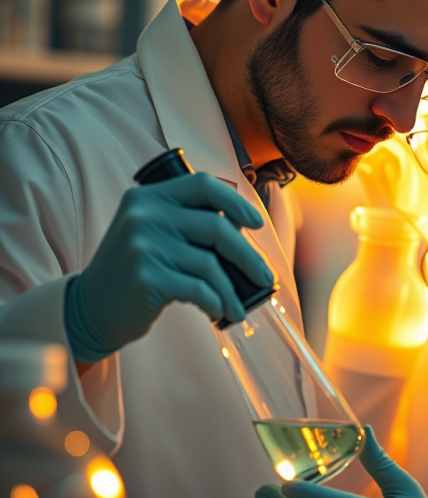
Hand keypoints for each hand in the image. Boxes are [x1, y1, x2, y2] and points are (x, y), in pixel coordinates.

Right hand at [65, 172, 272, 361]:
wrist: (91, 308)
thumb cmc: (136, 270)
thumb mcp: (153, 233)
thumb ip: (189, 223)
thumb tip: (246, 232)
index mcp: (149, 196)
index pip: (203, 185)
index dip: (236, 202)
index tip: (257, 224)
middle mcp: (144, 215)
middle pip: (217, 226)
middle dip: (248, 255)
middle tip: (265, 276)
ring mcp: (143, 245)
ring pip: (210, 263)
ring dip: (232, 290)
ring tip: (238, 307)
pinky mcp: (146, 278)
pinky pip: (198, 288)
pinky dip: (215, 302)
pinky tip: (219, 312)